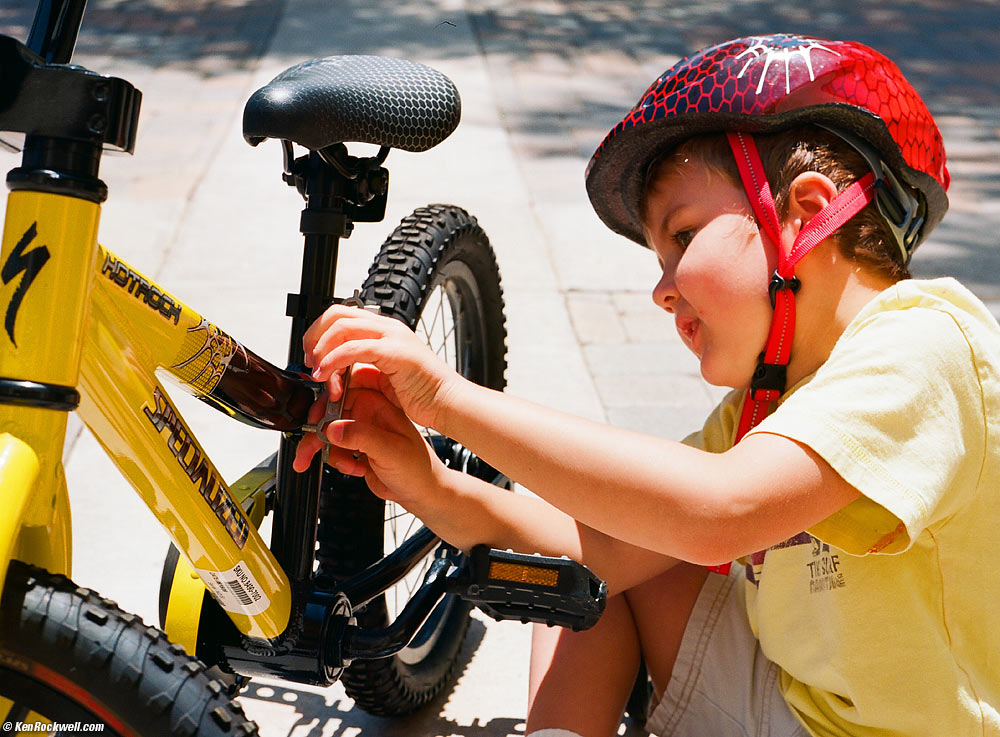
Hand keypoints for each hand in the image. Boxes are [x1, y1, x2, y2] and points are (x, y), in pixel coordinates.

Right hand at [293, 365, 448, 509]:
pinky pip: (333, 450)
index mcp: (378, 404)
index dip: (326, 404)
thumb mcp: (390, 450)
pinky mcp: (356, 448)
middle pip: (329, 414)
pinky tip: (355, 469)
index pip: (343, 392)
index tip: (318, 420)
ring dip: (327, 452)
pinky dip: (337, 461)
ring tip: (343, 465)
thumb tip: (332, 428)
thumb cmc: (418, 468)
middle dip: (317, 433)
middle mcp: (367, 415)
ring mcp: (361, 432)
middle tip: (311, 449)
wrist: (421, 493)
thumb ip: (361, 437)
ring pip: (328, 434)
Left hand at [303, 305, 459, 429]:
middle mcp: (387, 328)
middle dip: (314, 337)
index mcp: (384, 330)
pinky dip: (334, 362)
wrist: (447, 403)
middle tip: (310, 362)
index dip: (318, 333)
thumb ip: (361, 367)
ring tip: (317, 373)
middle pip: (337, 315)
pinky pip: (354, 349)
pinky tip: (328, 378)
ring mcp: (392, 337)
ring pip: (342, 328)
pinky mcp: (395, 353)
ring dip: (321, 351)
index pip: (341, 315)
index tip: (311, 357)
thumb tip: (336, 369)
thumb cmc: (421, 394)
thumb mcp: (383, 376)